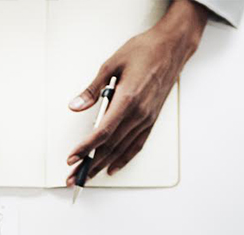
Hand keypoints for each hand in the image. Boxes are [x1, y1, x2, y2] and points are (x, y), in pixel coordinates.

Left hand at [64, 0, 209, 185]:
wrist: (172, 48)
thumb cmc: (144, 51)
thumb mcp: (111, 65)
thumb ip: (92, 89)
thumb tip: (75, 105)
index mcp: (127, 99)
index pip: (102, 132)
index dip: (86, 148)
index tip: (72, 157)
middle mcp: (139, 113)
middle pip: (110, 146)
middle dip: (89, 164)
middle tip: (73, 177)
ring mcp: (147, 118)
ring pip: (122, 149)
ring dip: (103, 165)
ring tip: (87, 176)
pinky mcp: (152, 119)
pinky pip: (136, 145)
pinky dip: (124, 158)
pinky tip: (113, 167)